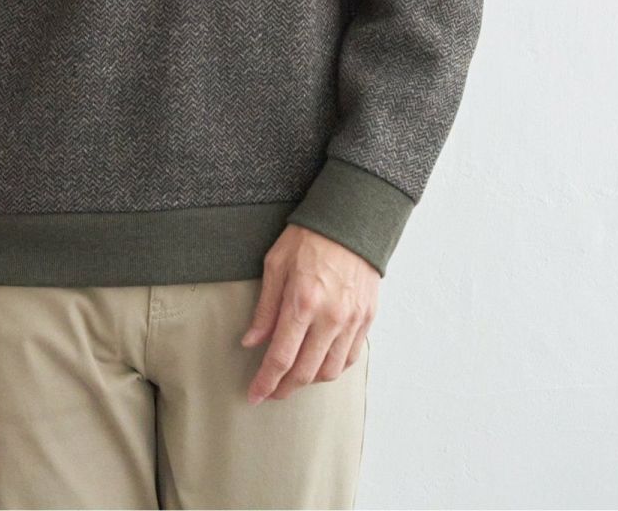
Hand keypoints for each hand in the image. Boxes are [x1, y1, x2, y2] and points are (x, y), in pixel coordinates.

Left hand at [240, 225, 377, 401]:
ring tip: (293, 377)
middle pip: (305, 372)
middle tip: (270, 392)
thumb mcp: (275, 265)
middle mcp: (330, 317)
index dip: (266, 382)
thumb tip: (251, 341)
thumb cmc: (308, 238)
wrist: (350, 221)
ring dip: (308, 381)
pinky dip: (332, 368)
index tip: (254, 395)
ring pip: (330, 371)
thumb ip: (265, 308)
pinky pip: (350, 357)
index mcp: (302, 302)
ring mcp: (352, 320)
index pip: (281, 357)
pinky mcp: (366, 319)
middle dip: (284, 389)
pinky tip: (319, 364)